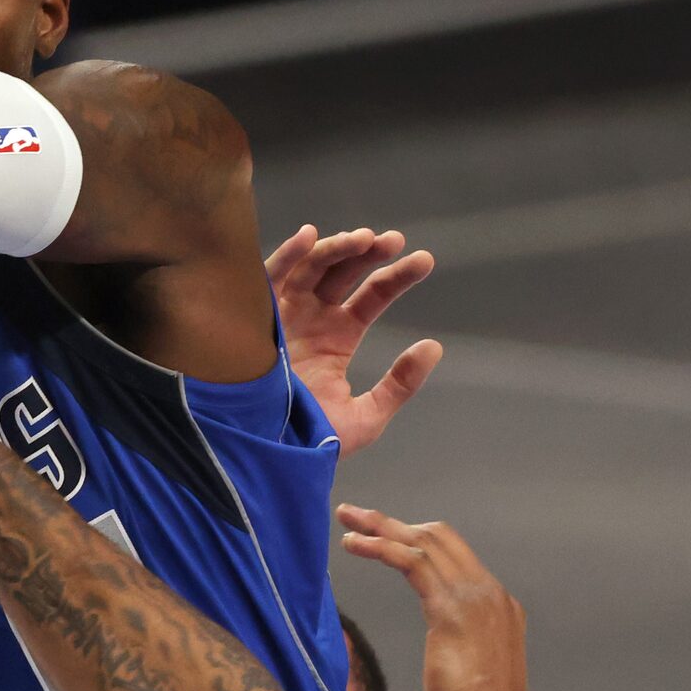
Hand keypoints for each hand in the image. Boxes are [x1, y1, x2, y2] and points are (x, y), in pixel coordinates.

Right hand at [267, 225, 441, 451]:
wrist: (266, 454)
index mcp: (336, 338)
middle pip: (343, 273)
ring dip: (336, 249)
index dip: (397, 277)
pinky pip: (269, 278)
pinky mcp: (256, 319)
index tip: (424, 260)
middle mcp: (311, 319)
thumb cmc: (309, 440)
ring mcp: (283, 315)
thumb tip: (434, 346)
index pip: (372, 296)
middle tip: (394, 241)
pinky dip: (287, 255)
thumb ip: (399, 384)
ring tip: (364, 240)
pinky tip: (310, 236)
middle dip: (368, 253)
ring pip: (311, 268)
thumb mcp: (365, 417)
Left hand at [334, 506, 527, 690]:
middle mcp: (490, 592)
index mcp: (498, 603)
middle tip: (355, 513)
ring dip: (380, 527)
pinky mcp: (450, 609)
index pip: (455, 554)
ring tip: (347, 520)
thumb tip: (448, 636)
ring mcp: (475, 597)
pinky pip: (410, 562)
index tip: (383, 534)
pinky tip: (354, 544)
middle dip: (394, 522)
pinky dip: (379, 546)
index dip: (416, 539)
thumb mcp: (471, 663)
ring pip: (422, 543)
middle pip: (439, 538)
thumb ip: (462, 637)